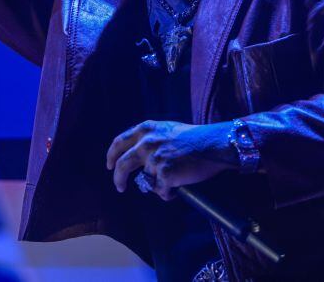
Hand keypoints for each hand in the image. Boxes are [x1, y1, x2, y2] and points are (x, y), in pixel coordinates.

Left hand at [106, 120, 235, 200]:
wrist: (214, 144)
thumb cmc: (195, 138)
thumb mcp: (168, 129)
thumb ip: (152, 138)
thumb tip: (141, 155)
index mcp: (146, 129)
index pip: (120, 142)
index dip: (112, 155)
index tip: (110, 165)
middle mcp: (146, 142)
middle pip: (122, 164)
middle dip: (118, 178)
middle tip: (120, 187)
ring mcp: (154, 159)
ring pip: (146, 181)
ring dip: (157, 186)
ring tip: (171, 184)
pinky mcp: (165, 174)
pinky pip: (160, 191)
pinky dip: (167, 193)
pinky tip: (177, 189)